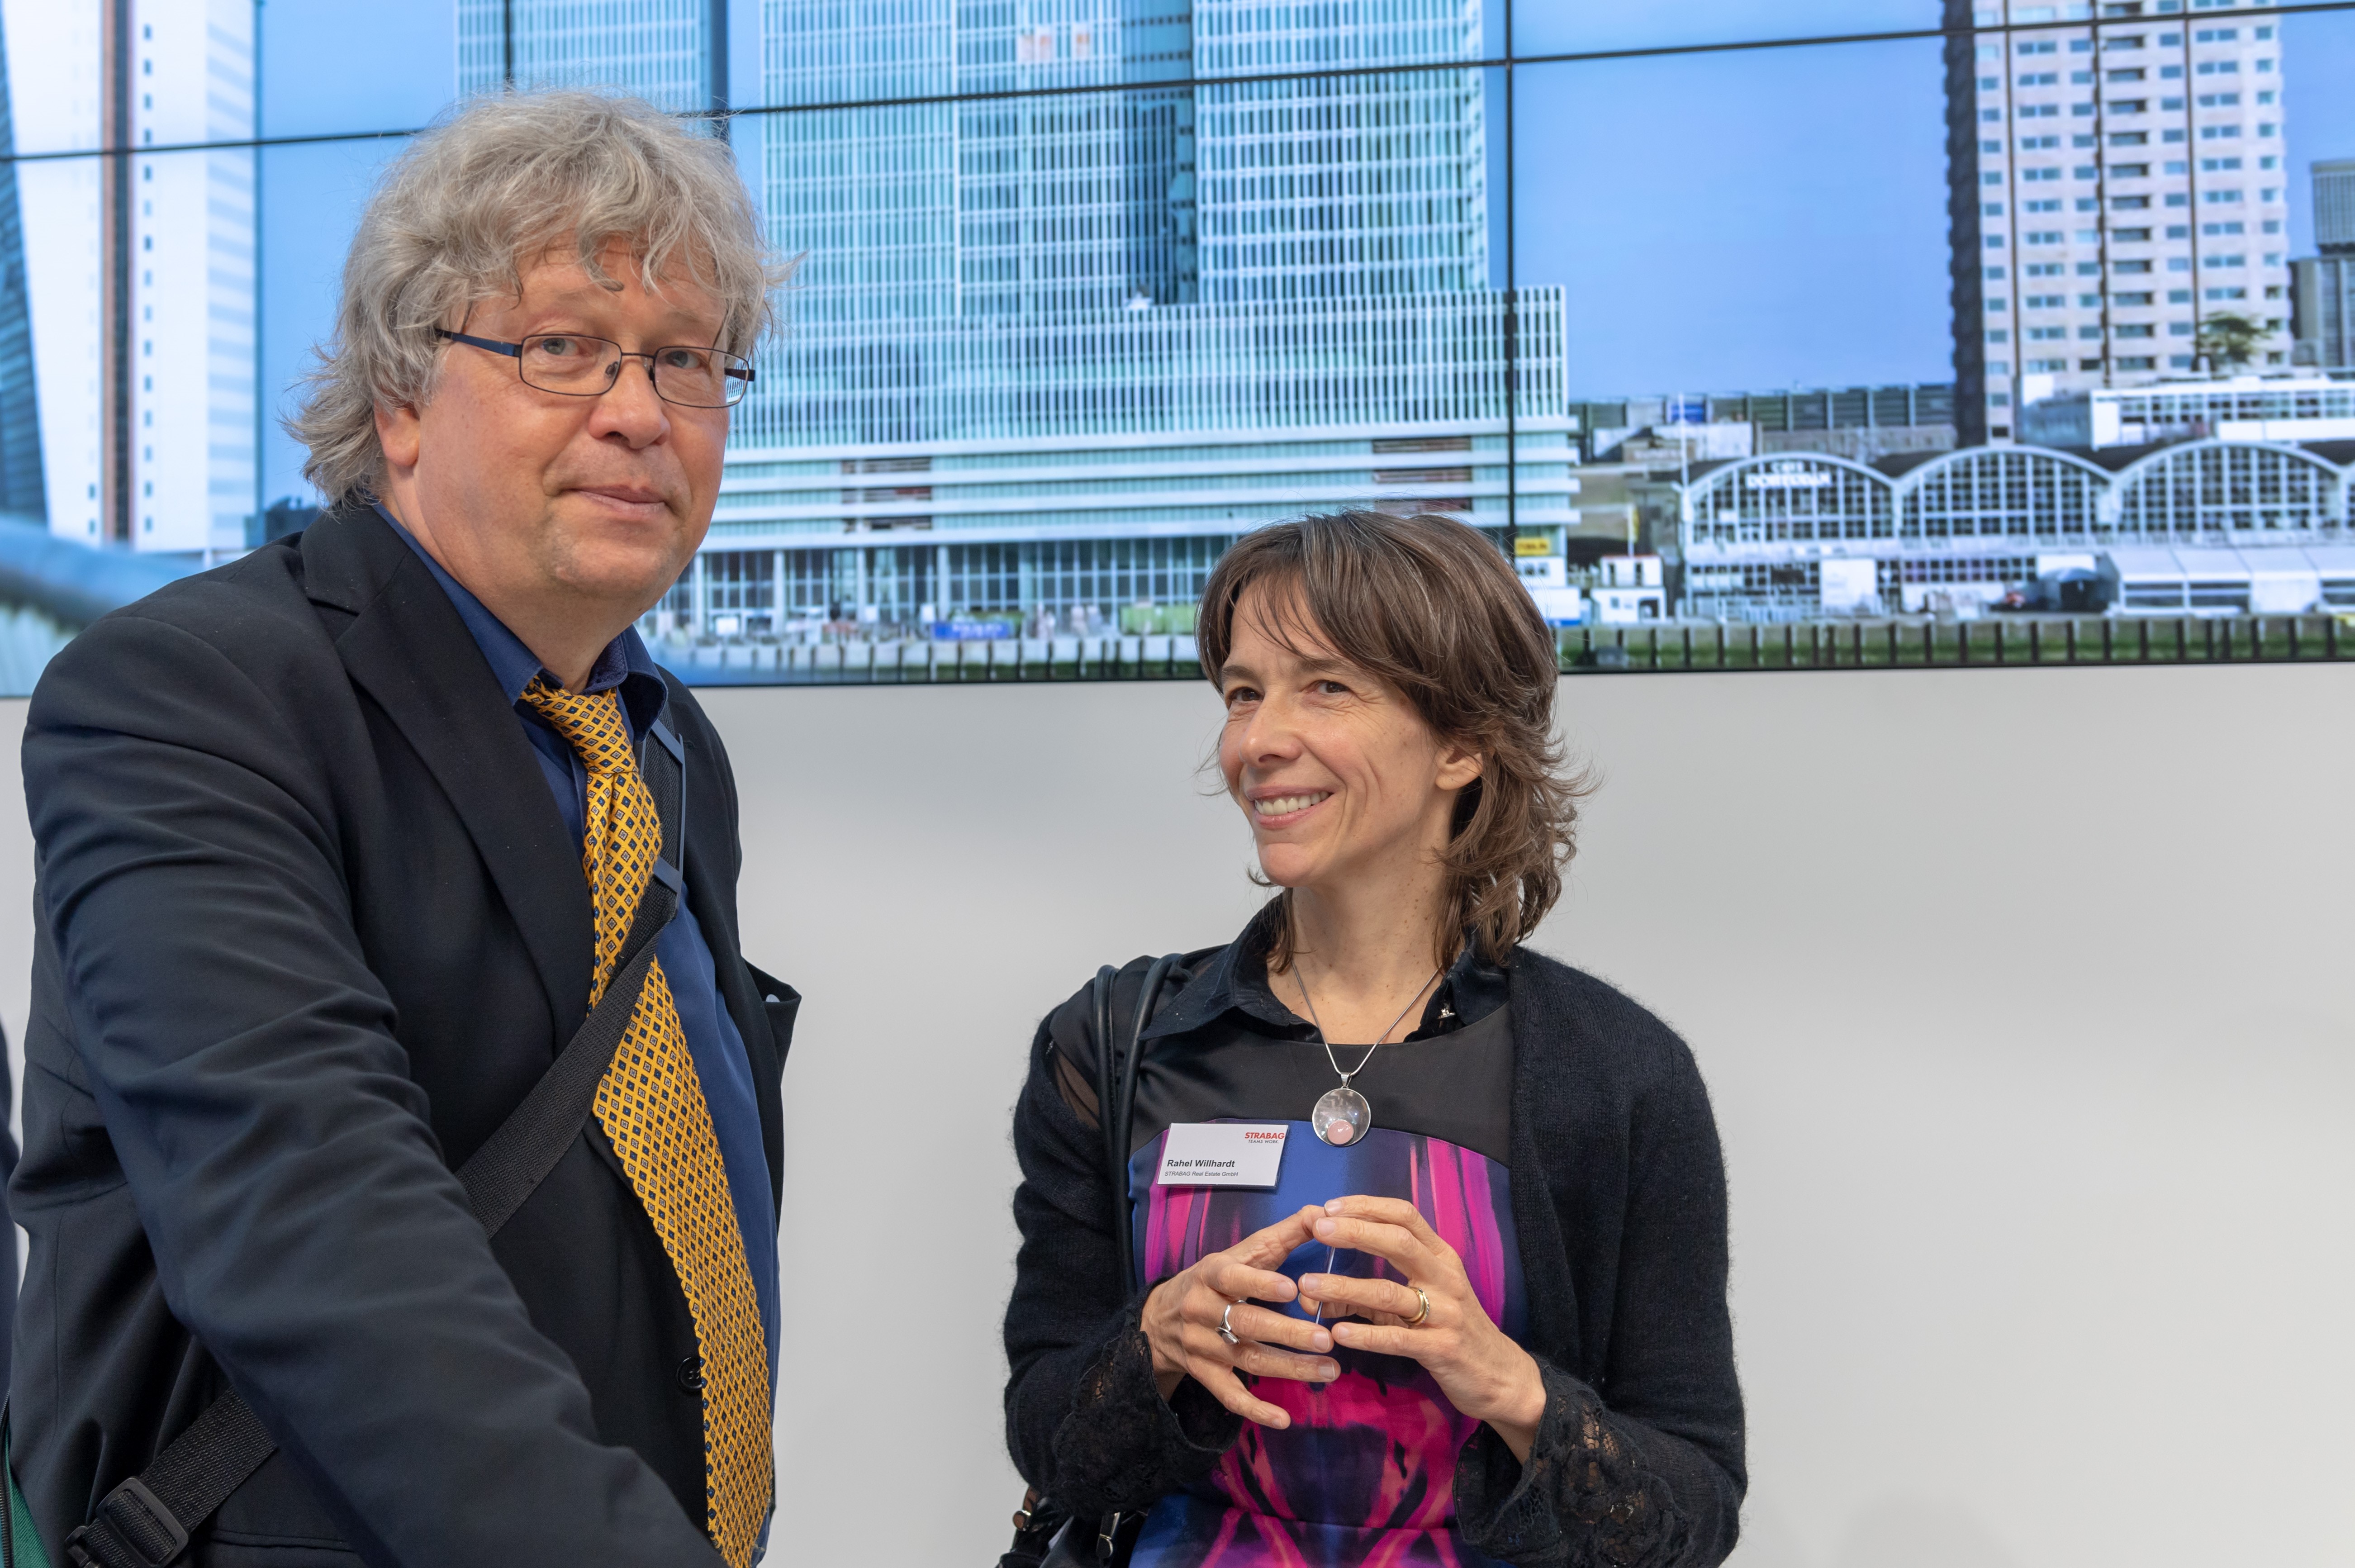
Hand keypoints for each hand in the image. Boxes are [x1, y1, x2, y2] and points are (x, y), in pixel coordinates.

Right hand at [1140, 1205, 1337, 1429]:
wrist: (1159, 1318)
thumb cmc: (1214, 1279)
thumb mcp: (1239, 1254)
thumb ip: (1281, 1236)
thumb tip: (1323, 1212)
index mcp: (1211, 1274)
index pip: (1233, 1276)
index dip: (1260, 1282)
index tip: (1292, 1289)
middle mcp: (1203, 1310)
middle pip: (1246, 1322)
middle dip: (1287, 1332)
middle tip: (1326, 1338)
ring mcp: (1203, 1346)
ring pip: (1247, 1359)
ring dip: (1290, 1367)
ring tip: (1330, 1370)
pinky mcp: (1204, 1375)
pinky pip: (1229, 1395)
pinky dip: (1256, 1409)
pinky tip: (1285, 1419)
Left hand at [1298, 1196, 1546, 1460]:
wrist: (1499, 1375)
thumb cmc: (1451, 1330)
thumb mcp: (1418, 1303)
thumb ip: (1371, 1293)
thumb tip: (1317, 1289)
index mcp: (1441, 1257)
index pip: (1404, 1216)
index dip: (1367, 1207)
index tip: (1330, 1206)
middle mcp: (1445, 1277)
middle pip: (1398, 1242)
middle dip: (1355, 1232)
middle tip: (1318, 1228)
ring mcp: (1446, 1313)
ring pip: (1390, 1292)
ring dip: (1345, 1286)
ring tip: (1308, 1285)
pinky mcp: (1442, 1348)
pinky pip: (1398, 1338)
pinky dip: (1365, 1335)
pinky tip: (1338, 1333)